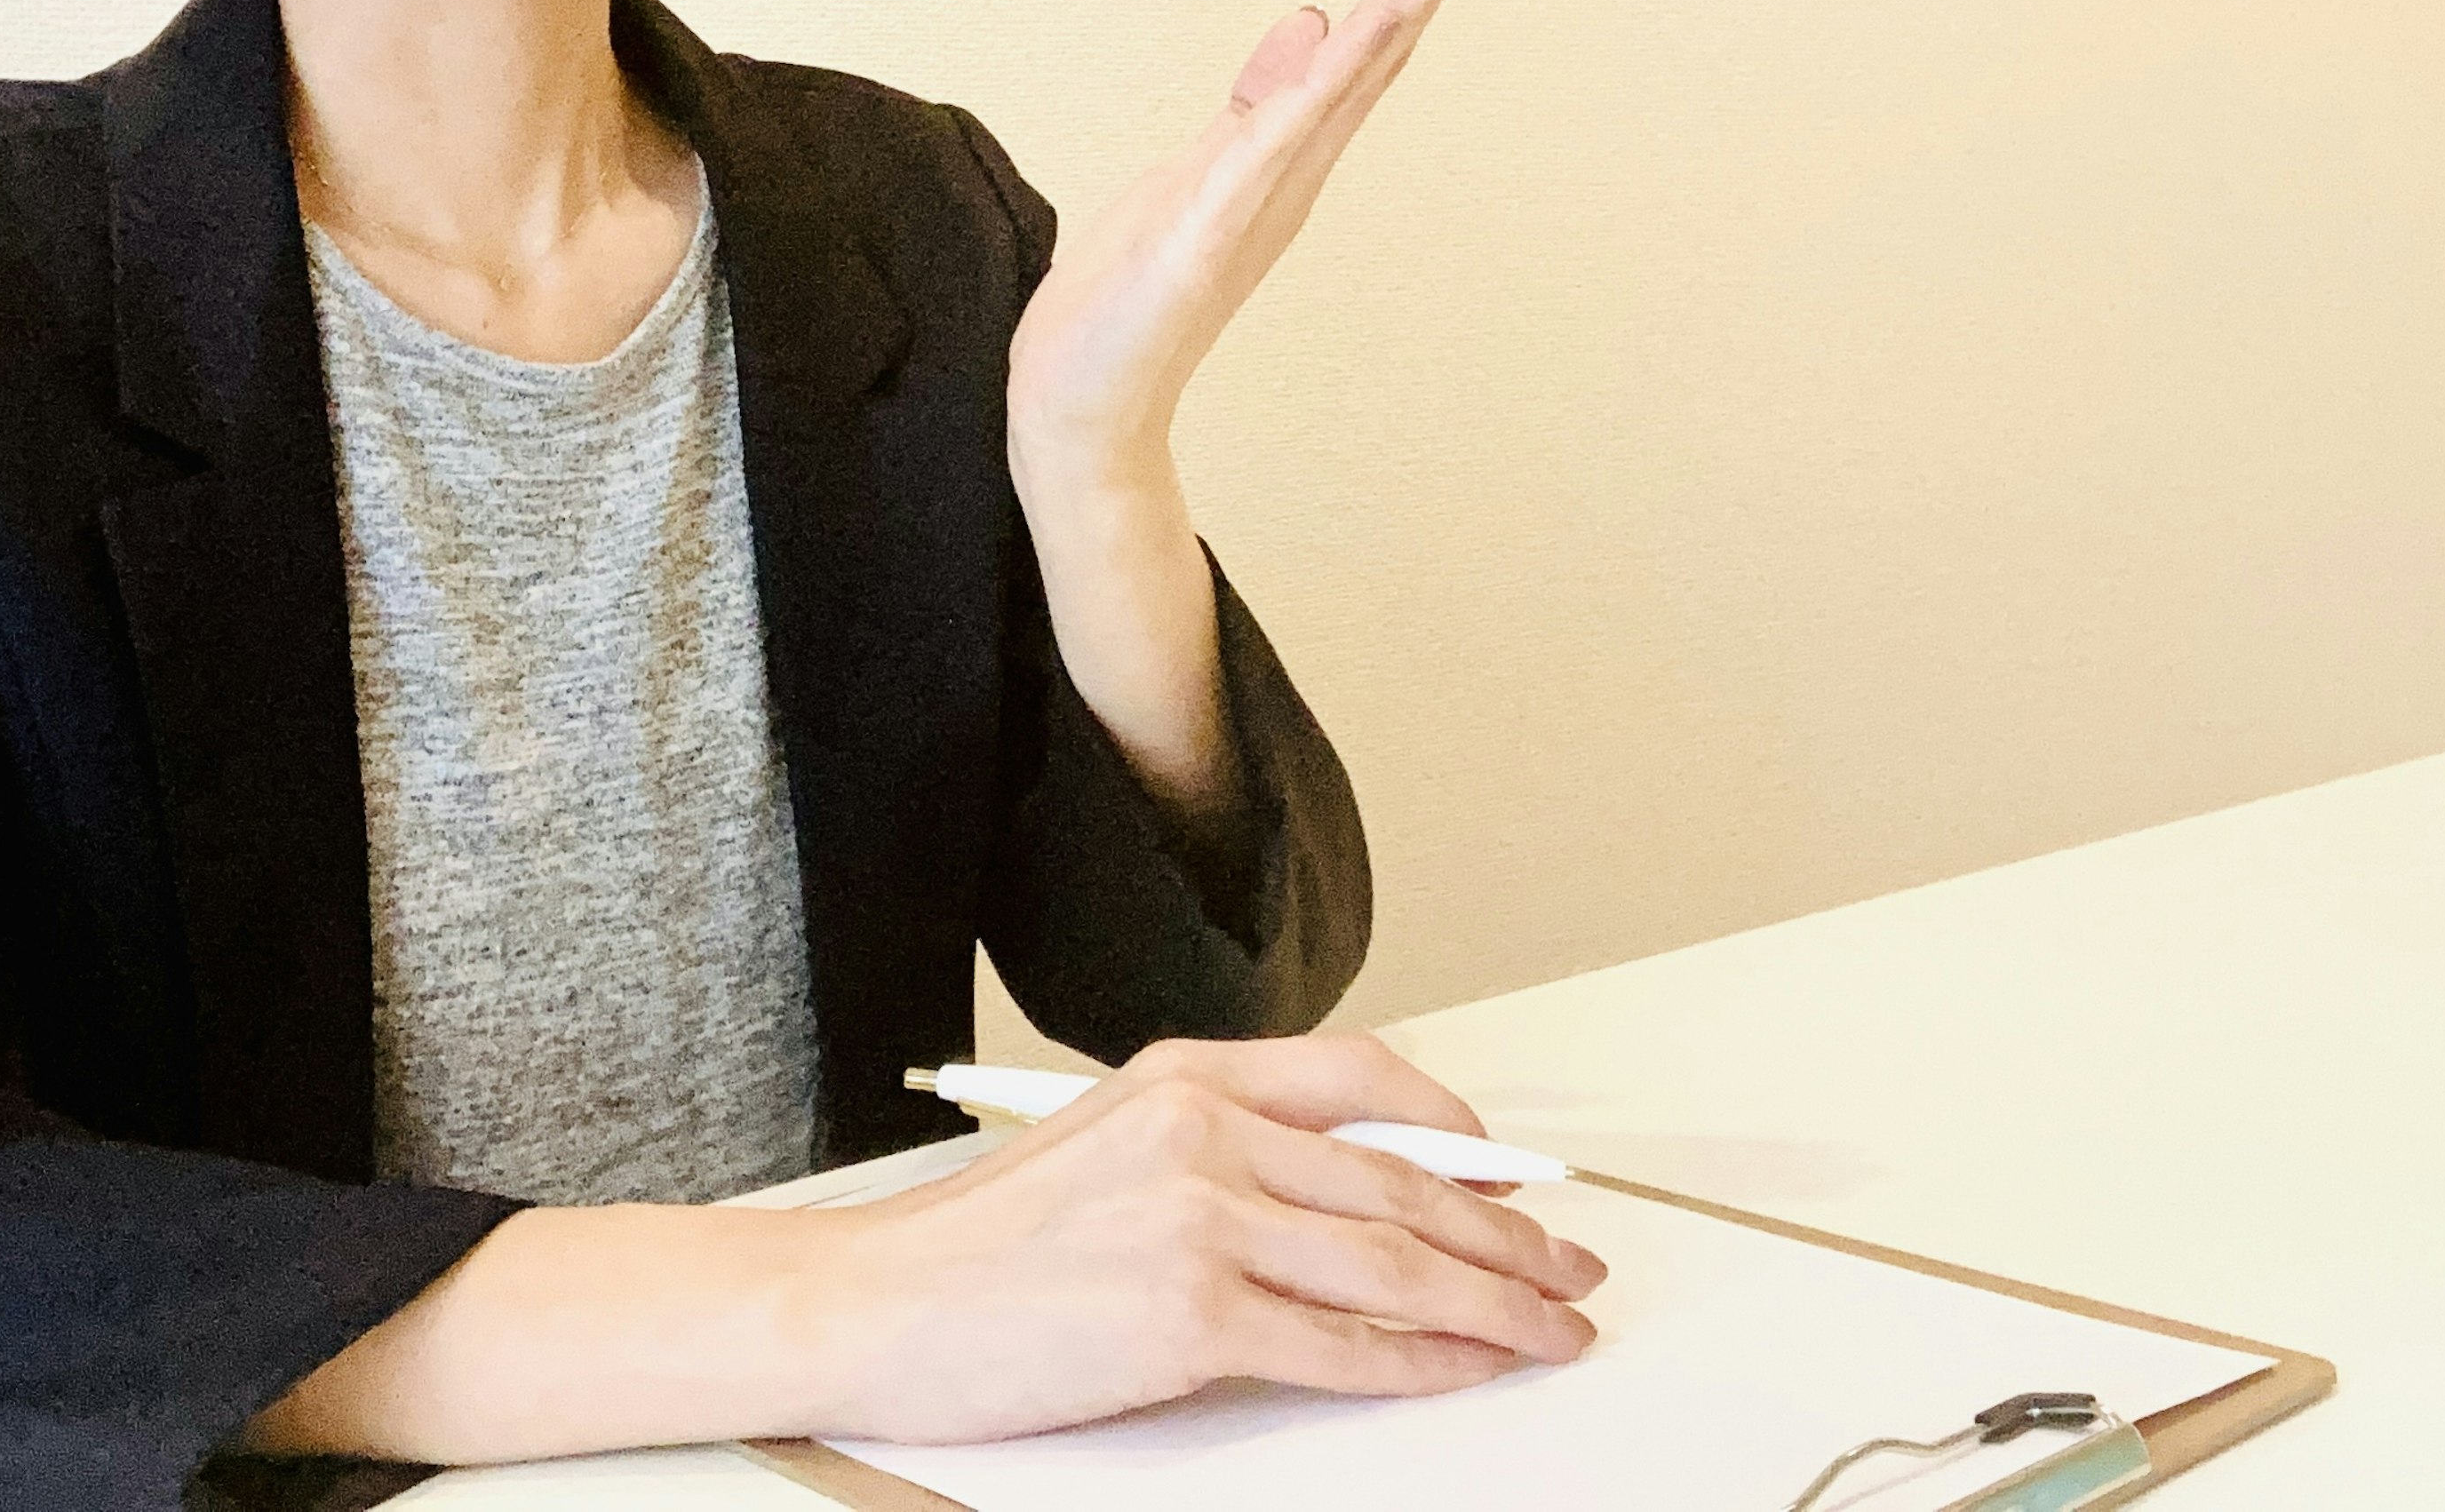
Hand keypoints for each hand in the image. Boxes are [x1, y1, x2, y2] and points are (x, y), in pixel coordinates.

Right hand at [805, 1034, 1605, 1442]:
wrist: (874, 1304)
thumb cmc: (982, 1244)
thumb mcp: (1108, 1144)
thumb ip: (1224, 1148)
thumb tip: (1358, 1192)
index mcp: (1187, 1076)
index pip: (1364, 1081)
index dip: (1460, 1133)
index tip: (1513, 1176)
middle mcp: (1203, 1130)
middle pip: (1402, 1180)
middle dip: (1508, 1230)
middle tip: (1570, 1261)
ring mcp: (1200, 1220)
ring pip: (1395, 1260)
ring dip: (1495, 1299)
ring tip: (1551, 1323)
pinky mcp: (1190, 1315)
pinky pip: (1344, 1344)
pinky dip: (1426, 1361)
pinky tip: (1470, 1367)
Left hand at [1004, 0, 1521, 473]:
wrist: (1086, 405)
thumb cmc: (1132, 298)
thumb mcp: (1197, 170)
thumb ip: (1256, 101)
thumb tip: (1313, 16)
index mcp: (1289, 152)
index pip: (1370, 45)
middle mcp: (1291, 173)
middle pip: (1379, 50)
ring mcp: (1253, 203)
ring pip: (1340, 87)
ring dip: (1394, 7)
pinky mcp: (1200, 238)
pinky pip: (1261, 154)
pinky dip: (1301, 98)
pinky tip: (1333, 40)